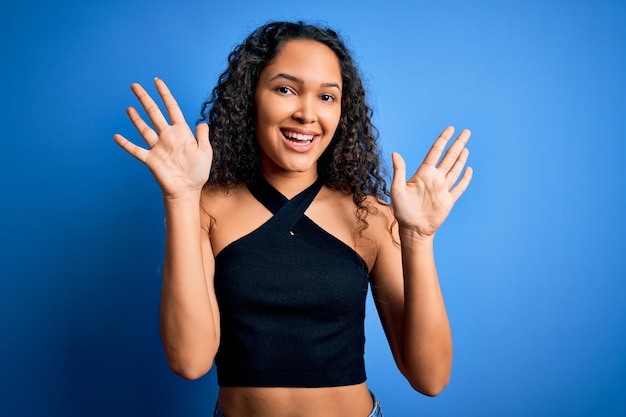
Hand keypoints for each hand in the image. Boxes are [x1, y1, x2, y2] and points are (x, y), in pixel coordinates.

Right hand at [113, 78, 211, 199]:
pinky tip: (116, 136)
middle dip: (145, 99)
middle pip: (154, 113)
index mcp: (181, 132)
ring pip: (144, 128)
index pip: (172, 108)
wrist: (187, 190)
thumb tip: (202, 123)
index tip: (157, 81)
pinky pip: (136, 150)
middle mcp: (167, 136)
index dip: (165, 94)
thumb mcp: (205, 152)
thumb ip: (202, 137)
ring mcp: (157, 147)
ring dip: (136, 118)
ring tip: (129, 107)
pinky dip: (126, 144)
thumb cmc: (198, 173)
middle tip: (135, 85)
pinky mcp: (150, 159)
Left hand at [390, 126, 472, 237]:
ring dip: (461, 158)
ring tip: (466, 147)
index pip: (436, 152)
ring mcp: (442, 189)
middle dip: (458, 143)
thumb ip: (399, 171)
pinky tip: (468, 169)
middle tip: (466, 131)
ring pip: (455, 169)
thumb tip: (395, 153)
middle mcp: (435, 178)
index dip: (443, 139)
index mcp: (423, 173)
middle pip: (449, 157)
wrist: (412, 228)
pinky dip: (465, 178)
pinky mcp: (448, 200)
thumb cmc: (402, 210)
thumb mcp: (397, 189)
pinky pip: (459, 187)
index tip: (450, 128)